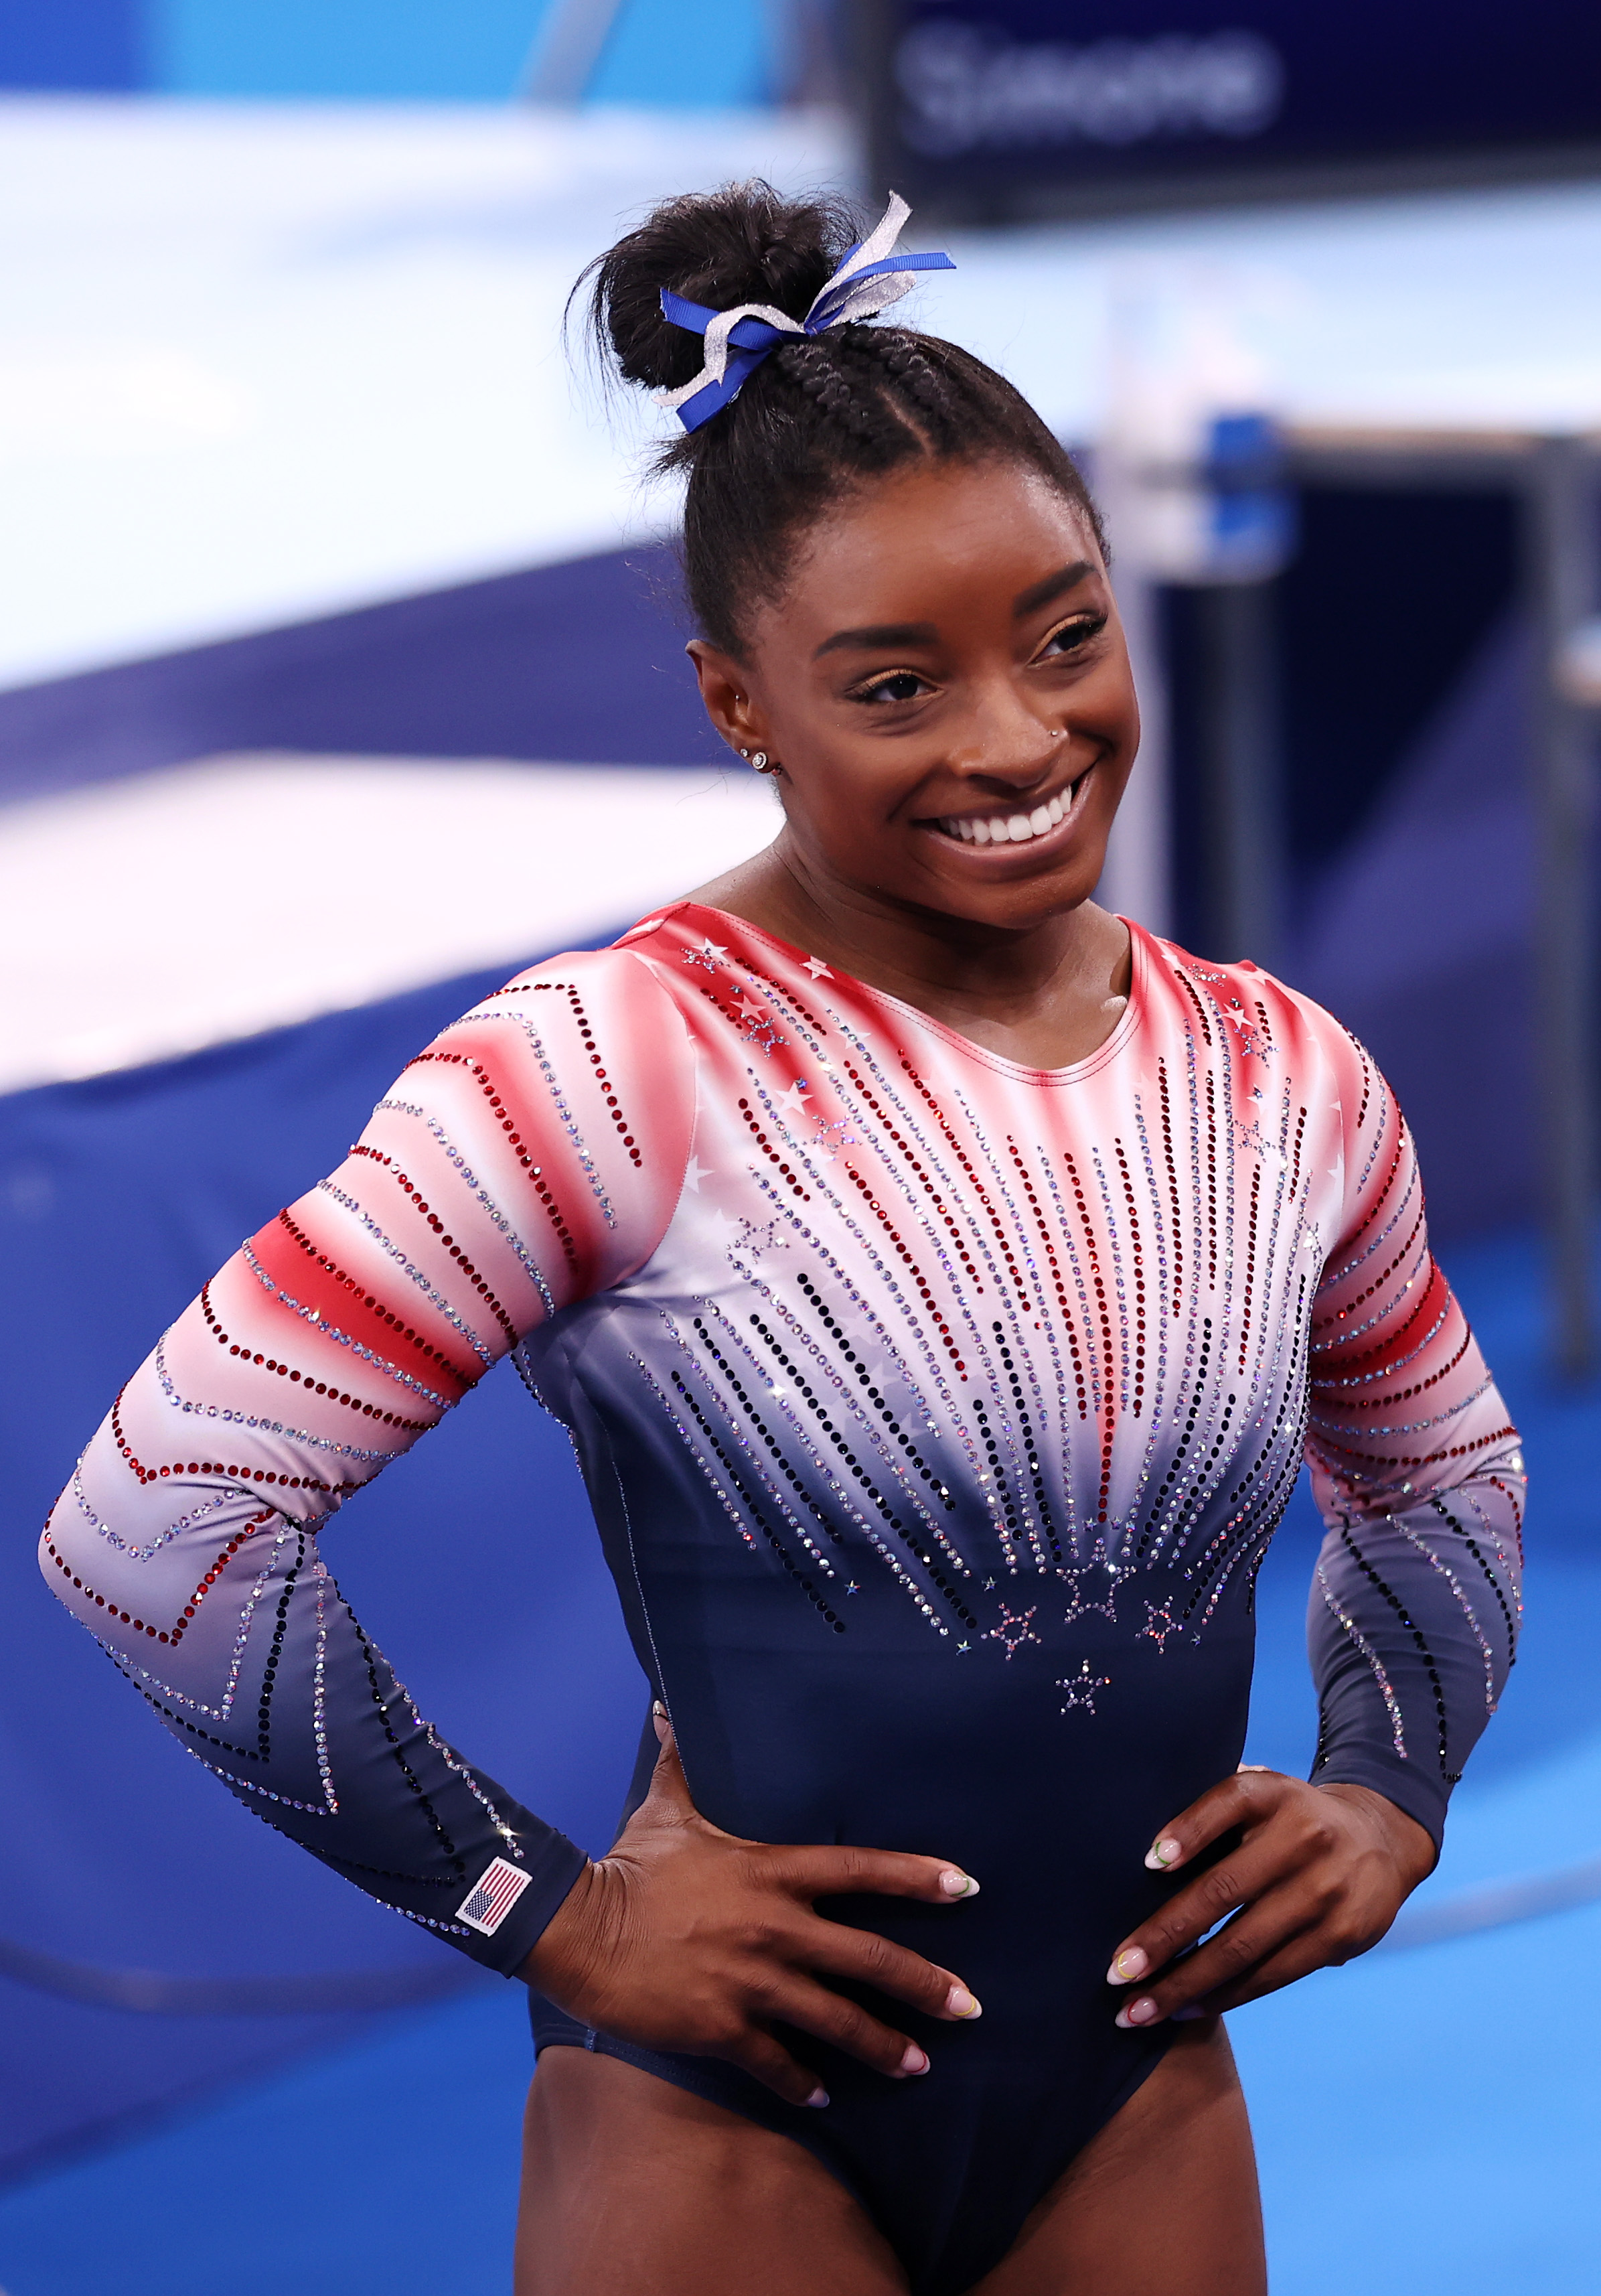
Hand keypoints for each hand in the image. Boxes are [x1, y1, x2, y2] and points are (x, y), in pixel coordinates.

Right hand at [519, 1711, 983, 2108]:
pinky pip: (778, 2062)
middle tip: (969, 2008)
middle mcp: (774, 1928)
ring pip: (836, 2021)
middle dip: (925, 1986)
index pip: (860, 1870)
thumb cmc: (629, 1865)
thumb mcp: (665, 1807)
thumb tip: (667, 1704)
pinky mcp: (723, 2028)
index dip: (917, 1877)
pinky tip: (826, 2098)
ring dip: (883, 2046)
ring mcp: (752, 1982)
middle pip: (868, 1959)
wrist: (579, 1929)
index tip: (966, 1888)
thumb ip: (681, 1759)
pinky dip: (804, 2083)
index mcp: (770, 1872)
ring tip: (919, 2066)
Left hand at [1104, 1769, 1435, 2028]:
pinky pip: (1270, 1974)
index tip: (1148, 1863)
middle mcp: (1302, 1839)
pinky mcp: (1339, 1937)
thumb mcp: (1261, 1796)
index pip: (1226, 1804)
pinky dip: (1223, 1995)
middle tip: (1116, 1971)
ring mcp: (1323, 1892)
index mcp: (1273, 1794)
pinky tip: (1185, 2007)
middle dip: (1164, 1938)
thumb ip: (1213, 1814)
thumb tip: (1143, 1858)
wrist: (1378, 1841)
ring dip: (1184, 1983)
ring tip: (1137, 2010)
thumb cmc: (1288, 1820)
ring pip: (1242, 1947)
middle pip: (1222, 1891)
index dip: (1188, 1831)